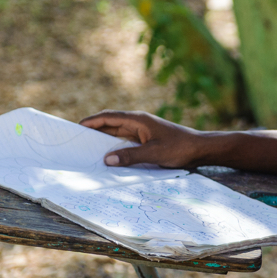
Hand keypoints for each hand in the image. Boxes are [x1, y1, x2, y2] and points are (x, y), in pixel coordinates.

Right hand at [80, 110, 207, 167]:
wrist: (200, 149)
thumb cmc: (179, 148)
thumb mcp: (153, 154)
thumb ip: (129, 157)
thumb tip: (106, 160)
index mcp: (138, 120)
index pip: (109, 117)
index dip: (92, 121)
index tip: (76, 126)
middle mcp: (138, 123)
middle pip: (110, 125)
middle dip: (93, 131)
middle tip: (76, 141)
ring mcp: (142, 132)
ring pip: (117, 135)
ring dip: (103, 141)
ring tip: (87, 150)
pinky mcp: (146, 141)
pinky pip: (125, 142)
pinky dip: (115, 148)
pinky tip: (108, 157)